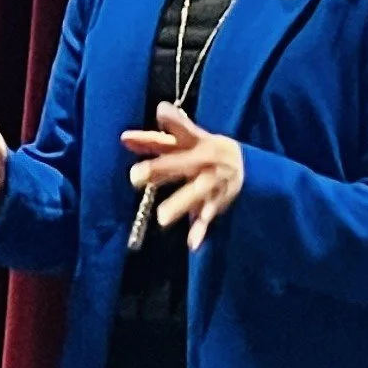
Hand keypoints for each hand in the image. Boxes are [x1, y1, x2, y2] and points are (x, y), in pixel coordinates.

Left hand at [122, 102, 243, 250]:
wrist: (244, 164)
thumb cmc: (202, 151)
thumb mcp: (183, 142)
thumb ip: (154, 140)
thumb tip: (123, 138)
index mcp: (195, 142)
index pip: (176, 134)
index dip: (162, 128)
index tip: (143, 124)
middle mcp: (203, 161)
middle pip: (181, 164)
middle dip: (160, 169)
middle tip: (135, 177)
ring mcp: (212, 182)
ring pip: (196, 192)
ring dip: (180, 203)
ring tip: (161, 217)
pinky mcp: (217, 202)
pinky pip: (209, 216)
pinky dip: (201, 229)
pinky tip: (191, 243)